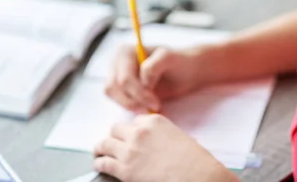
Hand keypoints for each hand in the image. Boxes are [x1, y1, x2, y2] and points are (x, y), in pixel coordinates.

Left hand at [94, 114, 237, 181]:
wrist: (196, 175)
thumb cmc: (193, 159)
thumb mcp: (178, 136)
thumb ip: (162, 134)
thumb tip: (155, 142)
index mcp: (154, 121)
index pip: (135, 121)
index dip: (132, 130)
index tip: (131, 136)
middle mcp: (139, 132)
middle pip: (116, 129)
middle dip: (116, 136)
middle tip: (114, 143)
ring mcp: (130, 150)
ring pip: (104, 143)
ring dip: (102, 148)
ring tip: (100, 152)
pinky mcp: (124, 169)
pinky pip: (103, 163)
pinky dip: (99, 163)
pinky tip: (100, 165)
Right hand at [105, 45, 205, 111]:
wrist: (186, 71)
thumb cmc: (179, 62)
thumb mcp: (170, 58)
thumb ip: (154, 66)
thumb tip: (142, 81)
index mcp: (125, 52)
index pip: (124, 79)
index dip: (138, 94)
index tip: (156, 104)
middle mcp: (116, 62)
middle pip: (114, 88)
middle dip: (133, 101)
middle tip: (153, 109)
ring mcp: (116, 76)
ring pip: (113, 96)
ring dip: (131, 105)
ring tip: (151, 108)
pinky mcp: (120, 89)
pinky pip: (118, 102)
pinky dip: (132, 108)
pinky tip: (148, 108)